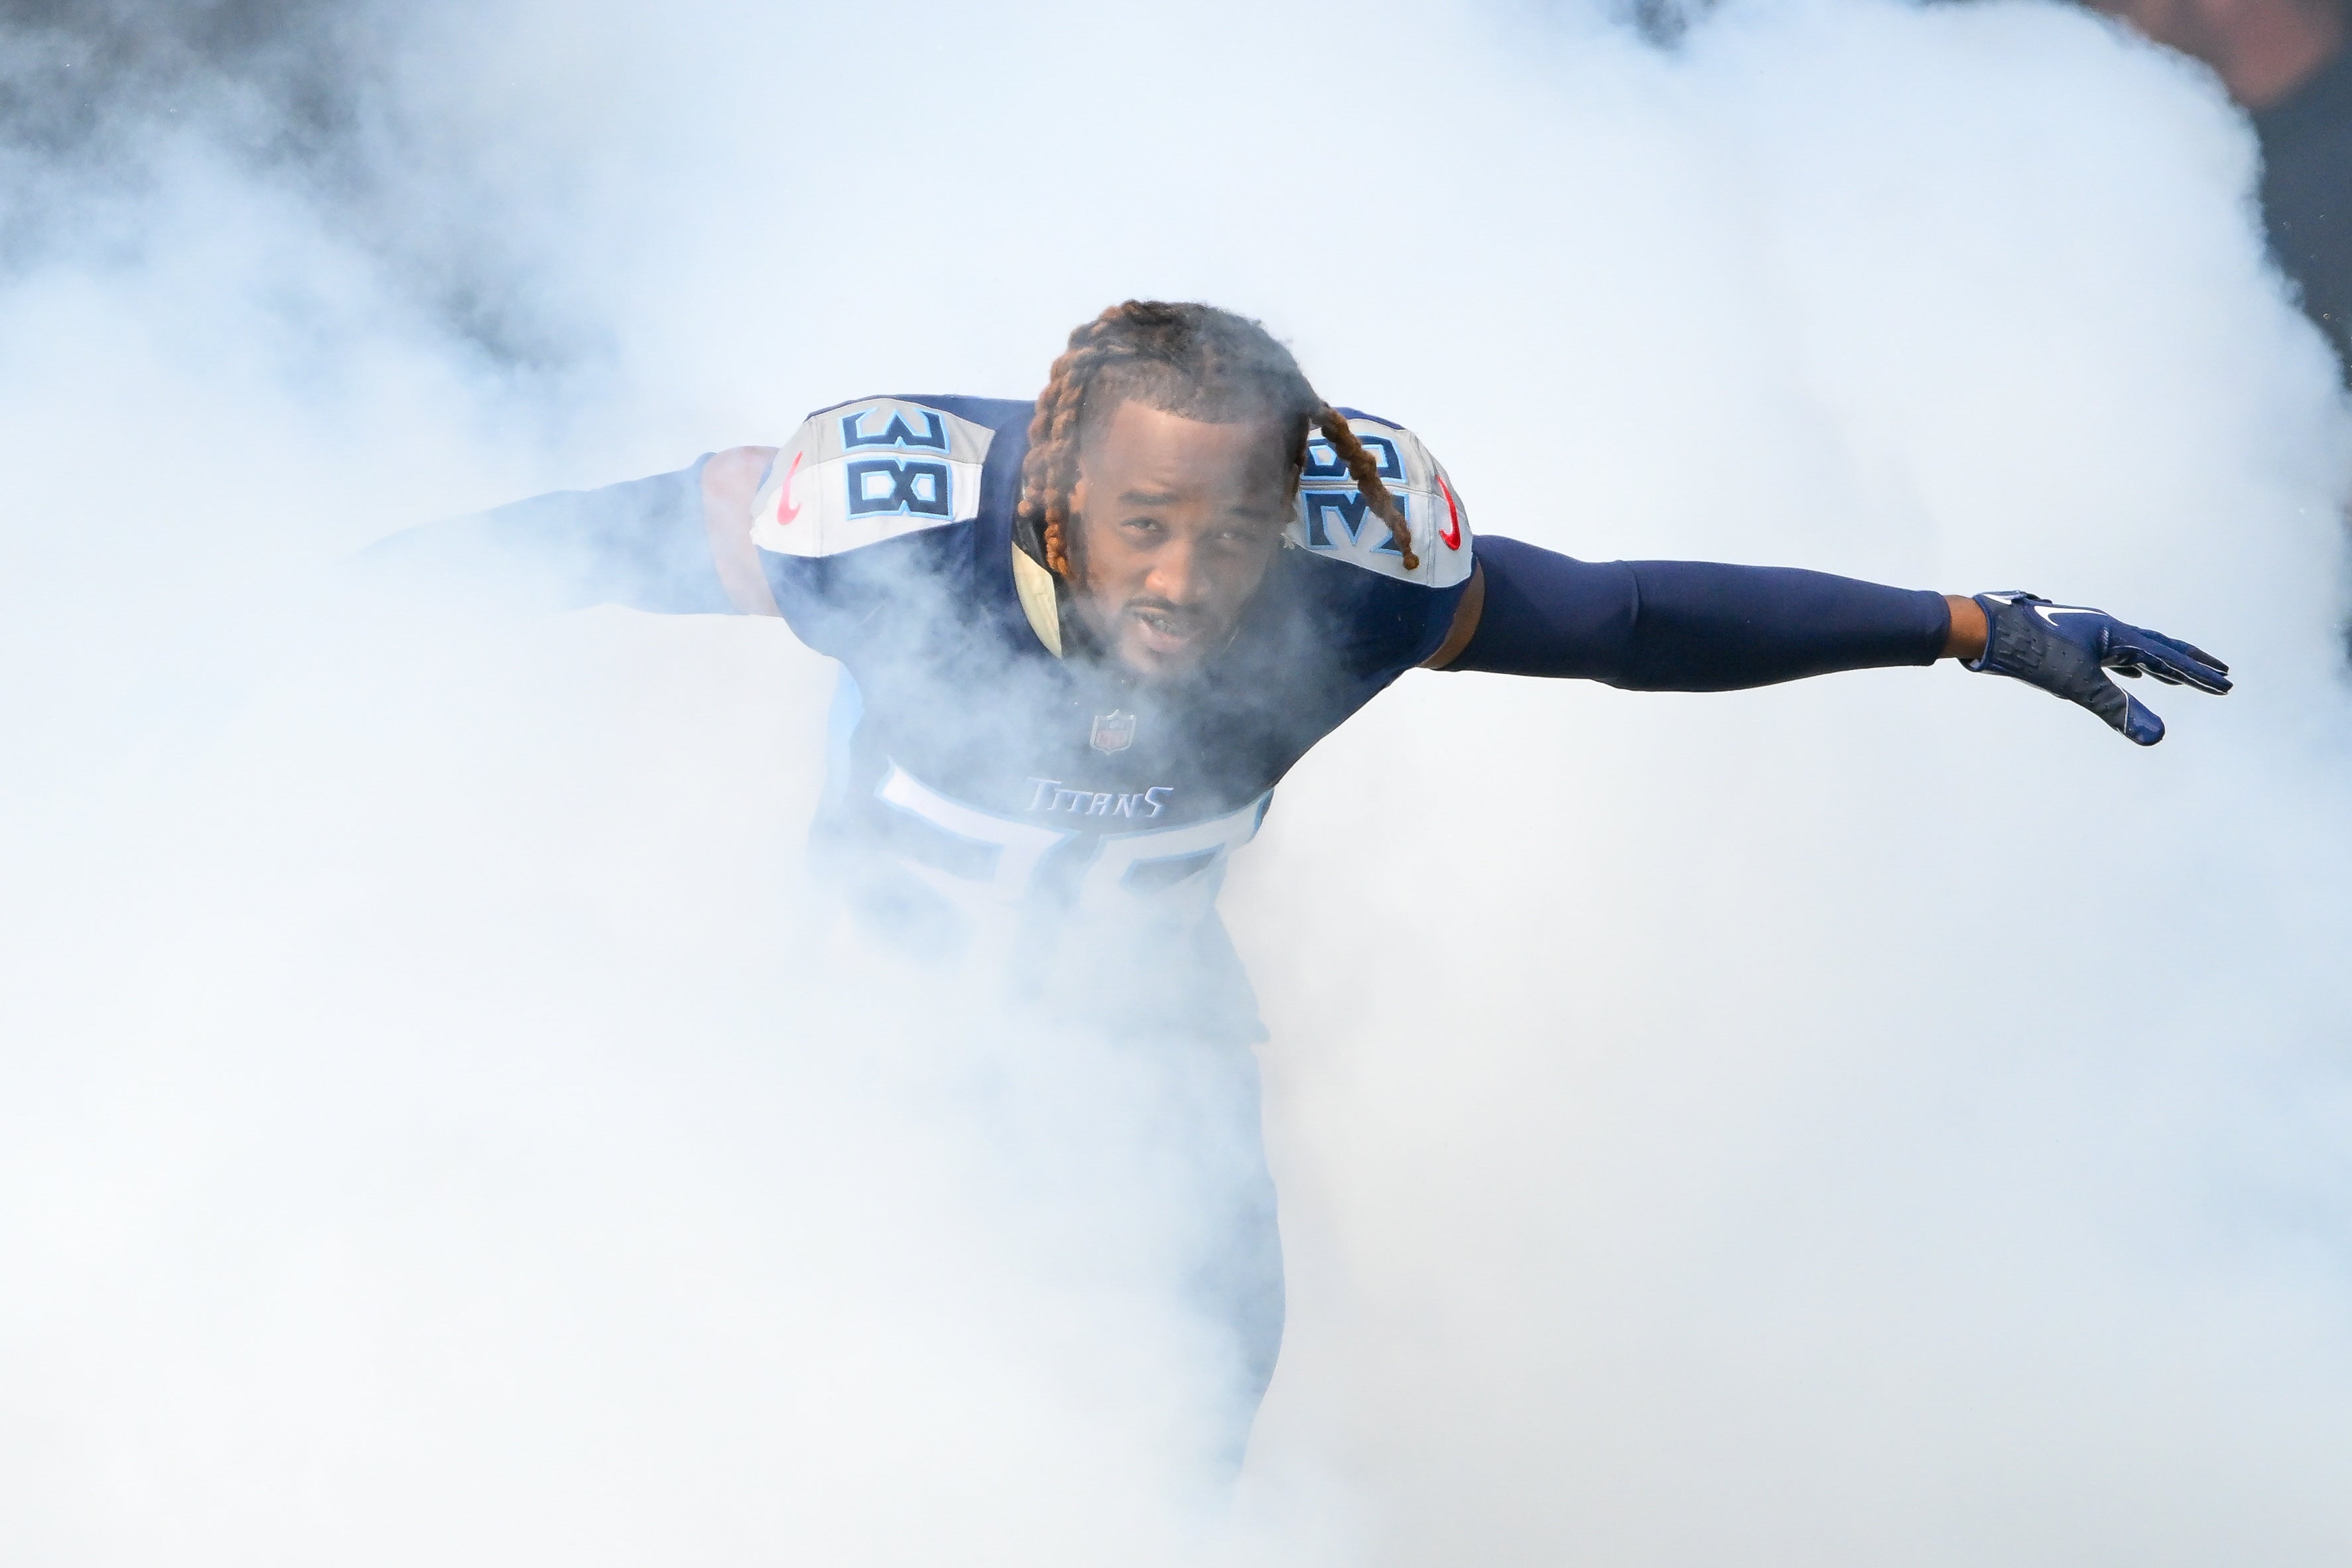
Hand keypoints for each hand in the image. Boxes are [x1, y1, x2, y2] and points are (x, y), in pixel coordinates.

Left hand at [1965, 591, 2230, 745]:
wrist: (1988, 629)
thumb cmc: (2032, 653)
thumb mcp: (2079, 685)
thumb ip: (2119, 710)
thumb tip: (2157, 738)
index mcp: (2117, 634)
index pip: (2167, 658)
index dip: (2198, 675)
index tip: (2226, 685)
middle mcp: (2108, 629)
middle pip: (2160, 648)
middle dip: (2190, 665)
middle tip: (2220, 674)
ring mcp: (2090, 634)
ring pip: (2136, 651)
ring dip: (2161, 665)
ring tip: (2180, 678)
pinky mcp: (2072, 643)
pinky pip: (2113, 654)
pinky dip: (2130, 665)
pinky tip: (2129, 672)